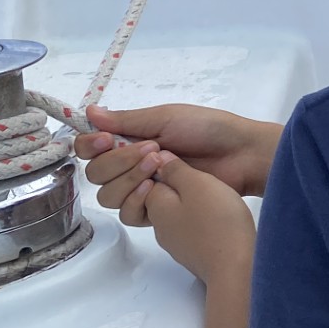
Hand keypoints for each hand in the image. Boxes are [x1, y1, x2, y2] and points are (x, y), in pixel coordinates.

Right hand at [75, 103, 280, 210]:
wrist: (239, 154)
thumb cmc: (206, 128)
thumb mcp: (165, 117)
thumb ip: (126, 120)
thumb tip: (89, 112)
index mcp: (130, 140)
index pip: (90, 149)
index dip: (91, 146)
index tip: (107, 139)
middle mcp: (130, 166)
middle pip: (96, 174)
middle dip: (119, 160)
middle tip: (152, 149)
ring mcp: (142, 189)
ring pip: (108, 196)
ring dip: (129, 178)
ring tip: (161, 164)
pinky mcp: (156, 210)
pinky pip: (128, 215)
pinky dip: (136, 200)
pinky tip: (156, 188)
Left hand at [145, 157, 256, 286]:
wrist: (235, 266)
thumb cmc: (217, 222)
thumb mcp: (198, 184)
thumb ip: (176, 170)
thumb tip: (159, 159)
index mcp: (156, 205)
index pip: (146, 179)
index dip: (160, 165)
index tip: (180, 159)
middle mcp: (159, 225)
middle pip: (158, 197)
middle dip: (173, 184)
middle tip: (197, 175)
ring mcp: (175, 241)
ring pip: (174, 213)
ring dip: (187, 201)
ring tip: (211, 193)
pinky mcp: (192, 251)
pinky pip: (188, 226)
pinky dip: (197, 217)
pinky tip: (216, 214)